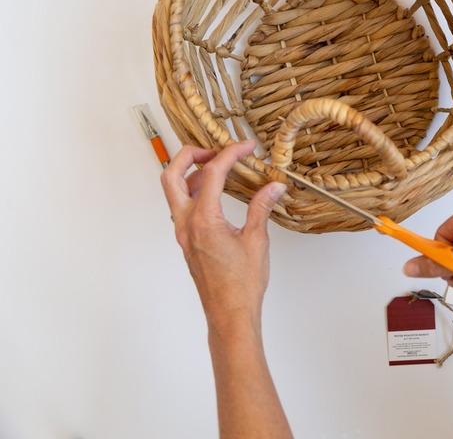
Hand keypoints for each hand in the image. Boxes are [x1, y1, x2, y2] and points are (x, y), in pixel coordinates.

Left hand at [160, 140, 285, 328]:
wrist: (229, 313)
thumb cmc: (242, 284)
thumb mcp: (257, 241)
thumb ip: (261, 208)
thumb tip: (273, 186)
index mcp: (204, 221)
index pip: (213, 174)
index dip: (230, 154)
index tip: (246, 147)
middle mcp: (186, 224)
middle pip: (172, 174)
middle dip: (192, 155)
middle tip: (216, 151)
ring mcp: (183, 233)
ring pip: (174, 190)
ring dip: (192, 173)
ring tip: (219, 168)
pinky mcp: (187, 241)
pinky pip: (183, 206)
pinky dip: (196, 191)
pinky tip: (217, 193)